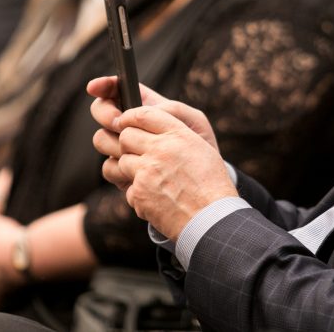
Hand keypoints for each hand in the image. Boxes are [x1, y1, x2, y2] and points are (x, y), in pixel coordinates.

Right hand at [88, 77, 218, 162]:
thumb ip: (171, 110)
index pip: (116, 89)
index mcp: (145, 106)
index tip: (93, 87)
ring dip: (116, 143)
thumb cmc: (199, 144)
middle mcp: (129, 125)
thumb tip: (143, 112)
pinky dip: (121, 168)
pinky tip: (137, 172)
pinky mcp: (122, 172)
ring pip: (101, 139)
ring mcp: (122, 148)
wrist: (200, 182)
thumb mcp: (193, 121)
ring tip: (138, 150)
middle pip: (100, 110)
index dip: (103, 85)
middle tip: (120, 124)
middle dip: (106, 114)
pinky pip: (108, 167)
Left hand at [93, 102, 236, 239]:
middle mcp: (161, 149)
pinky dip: (138, 194)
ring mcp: (148, 171)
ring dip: (131, 170)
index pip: (144, 114)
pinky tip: (156, 198)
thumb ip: (176, 134)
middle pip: (126, 136)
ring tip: (149, 180)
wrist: (211, 218)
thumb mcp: (200, 148)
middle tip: (137, 154)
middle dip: (127, 144)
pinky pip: (127, 188)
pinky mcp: (139, 192)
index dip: (130, 117)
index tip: (126, 123)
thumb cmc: (210, 184)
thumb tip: (151, 127)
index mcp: (179, 135)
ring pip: (122, 161)